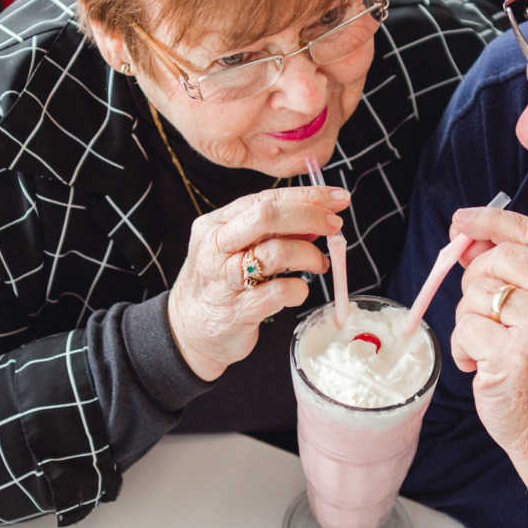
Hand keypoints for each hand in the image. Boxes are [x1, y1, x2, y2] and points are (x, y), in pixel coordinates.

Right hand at [168, 185, 348, 380]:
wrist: (188, 330)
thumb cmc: (220, 284)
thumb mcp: (238, 248)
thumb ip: (273, 232)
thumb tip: (320, 219)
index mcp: (217, 224)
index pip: (266, 198)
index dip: (308, 196)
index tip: (339, 199)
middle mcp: (215, 248)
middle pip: (266, 216)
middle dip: (309, 216)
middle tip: (335, 227)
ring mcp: (223, 281)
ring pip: (274, 254)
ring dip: (309, 256)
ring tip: (320, 264)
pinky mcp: (236, 312)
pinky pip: (277, 294)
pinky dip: (298, 290)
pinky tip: (299, 291)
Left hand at [448, 206, 527, 496]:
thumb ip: (518, 274)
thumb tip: (467, 240)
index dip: (492, 222)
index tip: (461, 223)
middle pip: (500, 258)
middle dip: (477, 282)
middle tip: (482, 314)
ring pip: (478, 293)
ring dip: (469, 321)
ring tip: (489, 348)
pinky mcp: (515, 353)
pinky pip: (465, 327)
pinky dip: (462, 347)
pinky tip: (481, 366)